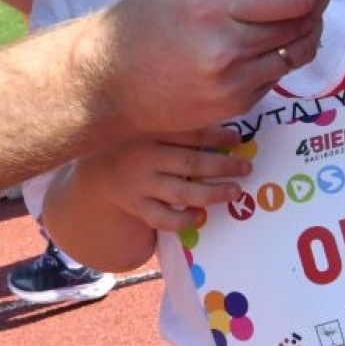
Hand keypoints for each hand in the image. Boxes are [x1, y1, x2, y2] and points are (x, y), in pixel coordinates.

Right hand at [69, 126, 250, 233]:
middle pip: (190, 163)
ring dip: (212, 193)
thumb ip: (178, 125)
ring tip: (234, 192)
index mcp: (149, 131)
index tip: (238, 140)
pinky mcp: (137, 207)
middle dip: (222, 166)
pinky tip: (200, 216)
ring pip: (182, 193)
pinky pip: (164, 219)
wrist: (98, 171)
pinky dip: (184, 219)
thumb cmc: (134, 145)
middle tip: (246, 167)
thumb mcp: (149, 126)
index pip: (189, 133)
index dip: (217, 137)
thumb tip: (224, 131)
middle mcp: (144, 157)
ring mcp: (140, 184)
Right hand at [85, 0, 334, 135]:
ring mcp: (235, 85)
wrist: (104, 86)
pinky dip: (281, 51)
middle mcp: (227, 50)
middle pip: (305, 19)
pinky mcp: (239, 108)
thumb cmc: (142, 24)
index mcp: (213, 7)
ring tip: (286, 4)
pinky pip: (280, 72)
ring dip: (305, 22)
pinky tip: (258, 39)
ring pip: (301, 48)